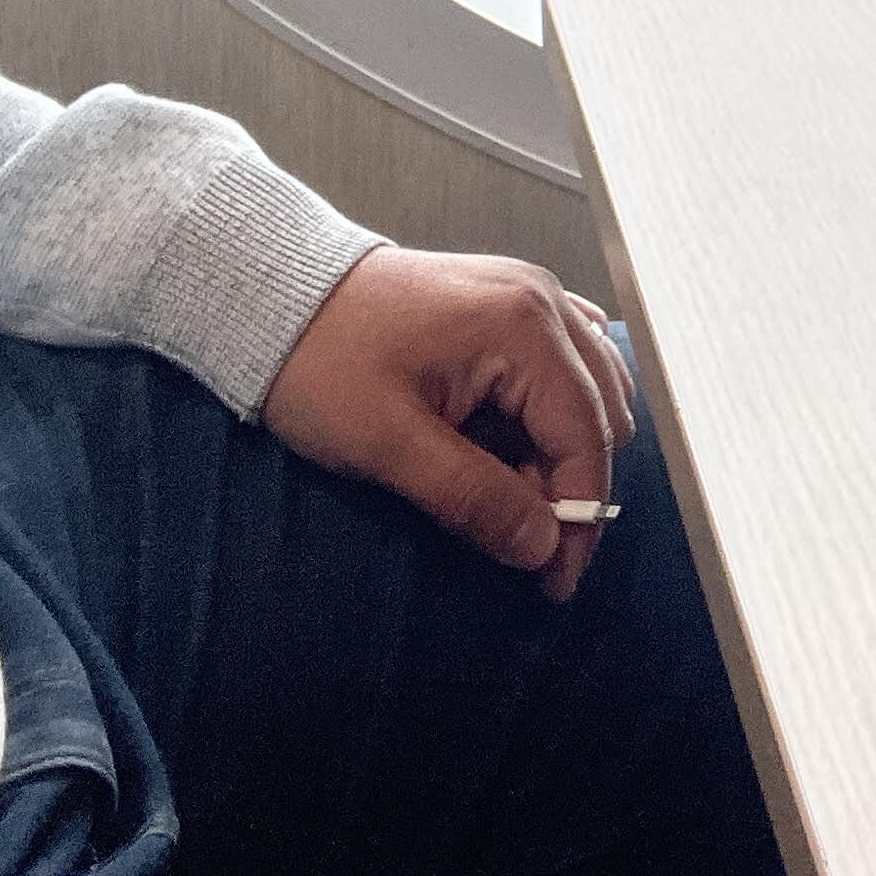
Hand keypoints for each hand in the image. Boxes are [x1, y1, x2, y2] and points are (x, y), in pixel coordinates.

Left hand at [262, 244, 636, 598]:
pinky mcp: (509, 303)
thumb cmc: (322, 362)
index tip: (555, 580)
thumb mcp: (388, 444)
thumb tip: (542, 546)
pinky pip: (565, 364)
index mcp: (523, 327)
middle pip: (599, 415)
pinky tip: (511, 443)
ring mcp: (529, 295)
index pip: (586, 436)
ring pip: (591, 390)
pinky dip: (551, 414)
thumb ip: (473, 497)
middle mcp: (542, 301)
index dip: (579, 517)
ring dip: (560, 453)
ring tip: (504, 494)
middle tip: (520, 544)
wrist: (275, 296)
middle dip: (568, 488)